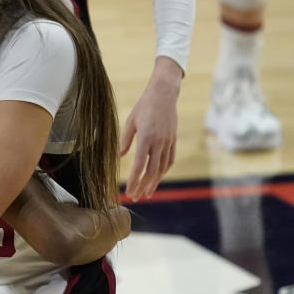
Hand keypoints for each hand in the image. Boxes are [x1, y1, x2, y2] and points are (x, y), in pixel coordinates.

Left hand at [122, 57, 181, 201]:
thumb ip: (125, 140)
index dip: (134, 181)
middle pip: (152, 171)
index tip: (129, 192)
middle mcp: (159, 143)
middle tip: (136, 198)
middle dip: (143, 187)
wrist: (164, 95)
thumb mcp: (130, 121)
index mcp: (146, 138)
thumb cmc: (143, 107)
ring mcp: (168, 142)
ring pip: (162, 168)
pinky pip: (169, 160)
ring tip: (147, 193)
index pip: (139, 166)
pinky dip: (163, 171)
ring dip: (154, 183)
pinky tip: (157, 178)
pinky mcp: (173, 140)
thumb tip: (119, 156)